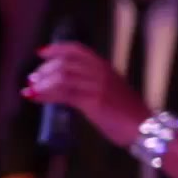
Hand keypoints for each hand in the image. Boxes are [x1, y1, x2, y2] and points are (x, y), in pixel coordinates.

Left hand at [24, 42, 151, 147]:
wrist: (146, 129)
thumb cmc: (130, 115)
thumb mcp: (112, 93)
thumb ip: (93, 86)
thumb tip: (68, 88)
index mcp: (106, 68)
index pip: (78, 50)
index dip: (57, 49)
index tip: (41, 52)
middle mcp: (101, 73)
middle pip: (65, 62)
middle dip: (44, 69)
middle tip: (33, 79)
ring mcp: (97, 86)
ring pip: (62, 76)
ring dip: (42, 82)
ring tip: (31, 89)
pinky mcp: (93, 101)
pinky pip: (63, 93)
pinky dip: (44, 94)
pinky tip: (34, 97)